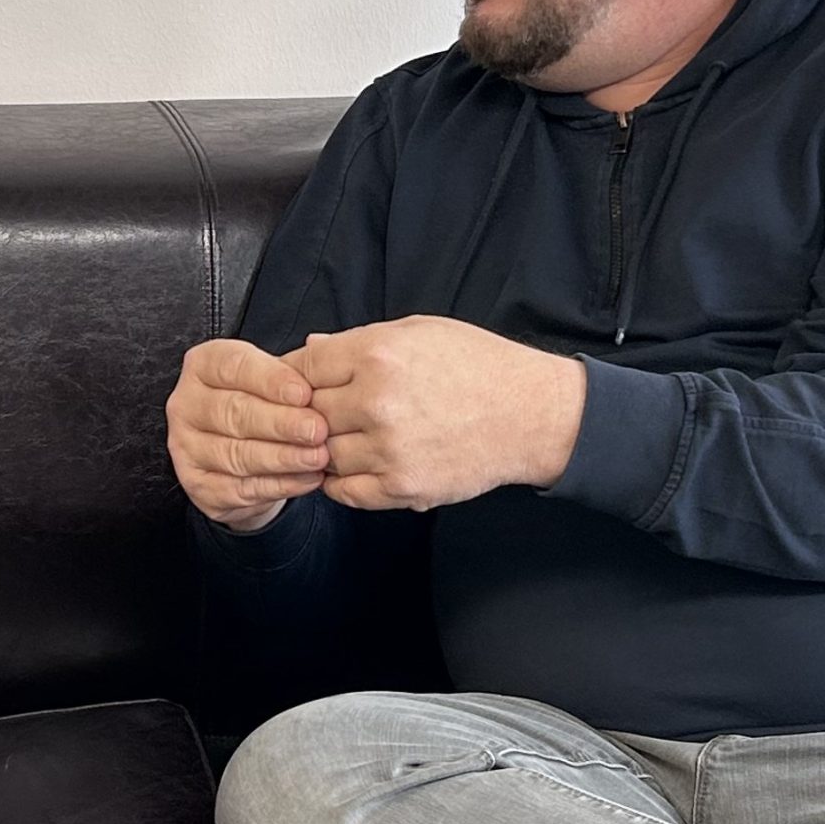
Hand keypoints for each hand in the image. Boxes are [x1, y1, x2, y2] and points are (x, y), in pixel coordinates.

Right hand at [166, 337, 331, 530]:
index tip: (304, 393)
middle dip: (281, 423)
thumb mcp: (273, 377)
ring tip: (318, 457)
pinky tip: (307, 479)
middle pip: (233, 412)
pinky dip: (278, 485)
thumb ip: (293, 368)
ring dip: (283, 458)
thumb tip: (318, 349)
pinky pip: (240, 489)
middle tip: (318, 430)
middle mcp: (186, 405)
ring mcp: (186, 448)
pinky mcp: (198, 486)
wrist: (243, 452)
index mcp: (202, 366)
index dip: (270, 381)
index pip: (233, 367)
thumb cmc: (262, 404)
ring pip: (237, 454)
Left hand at [288, 317, 586, 511]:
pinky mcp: (402, 487)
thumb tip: (309, 350)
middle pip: (306, 413)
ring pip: (322, 454)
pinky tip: (359, 464)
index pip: (302, 368)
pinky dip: (342, 481)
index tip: (301, 384)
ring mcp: (388, 449)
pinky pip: (344, 491)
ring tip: (348, 437)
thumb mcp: (418, 332)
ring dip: (327, 447)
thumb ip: (358, 342)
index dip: (296, 377)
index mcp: (377, 355)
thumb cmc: (476, 365)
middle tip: (328, 412)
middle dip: (311, 412)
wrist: (528, 414)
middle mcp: (377, 402)